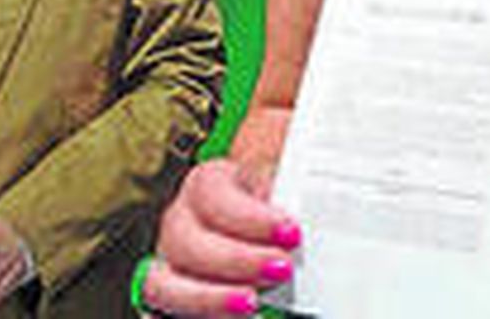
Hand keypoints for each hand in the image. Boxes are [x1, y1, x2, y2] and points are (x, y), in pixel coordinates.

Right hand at [145, 158, 301, 317]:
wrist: (268, 228)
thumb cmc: (278, 210)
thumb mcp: (288, 198)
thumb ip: (301, 207)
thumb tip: (325, 225)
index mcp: (209, 183)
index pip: (211, 193)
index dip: (250, 216)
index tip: (292, 233)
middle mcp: (181, 221)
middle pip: (184, 240)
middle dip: (236, 259)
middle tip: (282, 269)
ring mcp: (171, 262)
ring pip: (164, 283)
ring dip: (209, 297)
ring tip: (251, 304)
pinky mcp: (173, 297)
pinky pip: (168, 312)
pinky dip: (202, 316)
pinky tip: (242, 317)